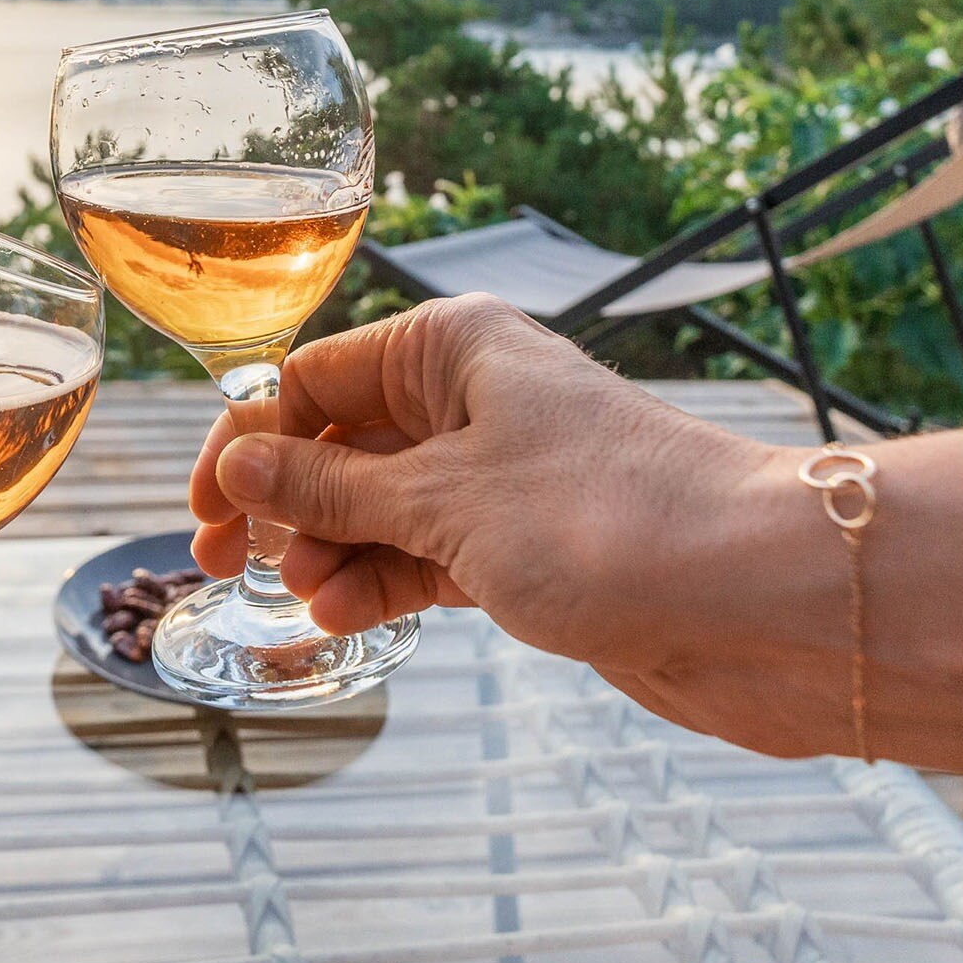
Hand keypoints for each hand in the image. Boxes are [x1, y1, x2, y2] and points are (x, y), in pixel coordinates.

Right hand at [189, 293, 830, 751]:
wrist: (760, 597)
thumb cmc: (613, 520)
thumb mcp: (444, 502)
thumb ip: (331, 490)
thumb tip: (237, 470)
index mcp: (453, 347)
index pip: (313, 380)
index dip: (246, 444)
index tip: (202, 514)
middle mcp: (476, 400)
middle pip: (341, 443)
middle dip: (283, 504)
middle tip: (222, 567)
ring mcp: (505, 478)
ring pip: (382, 508)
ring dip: (333, 551)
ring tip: (306, 598)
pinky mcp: (531, 549)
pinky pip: (429, 557)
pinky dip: (384, 583)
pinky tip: (345, 616)